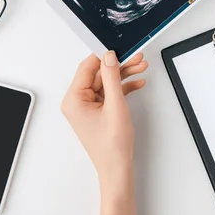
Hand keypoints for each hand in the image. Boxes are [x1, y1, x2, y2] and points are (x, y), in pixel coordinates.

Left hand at [61, 51, 147, 180]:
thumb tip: (109, 57)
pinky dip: (123, 87)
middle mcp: (77, 101)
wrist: (117, 167)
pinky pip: (110, 93)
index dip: (104, 56)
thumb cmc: (112, 144)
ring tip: (141, 67)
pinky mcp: (98, 111)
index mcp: (74, 99)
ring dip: (124, 75)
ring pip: (107, 82)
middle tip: (137, 57)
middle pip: (99, 74)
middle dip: (119, 65)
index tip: (119, 47)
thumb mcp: (115, 105)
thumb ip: (113, 78)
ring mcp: (87, 107)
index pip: (87, 68)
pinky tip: (137, 83)